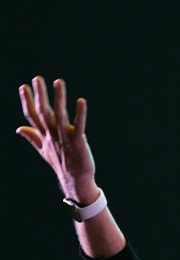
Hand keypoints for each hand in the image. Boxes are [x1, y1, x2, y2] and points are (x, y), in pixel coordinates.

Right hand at [16, 76, 96, 202]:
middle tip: (37, 78)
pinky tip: (81, 101)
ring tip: (58, 81)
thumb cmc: (61, 164)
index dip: (27, 101)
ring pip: (60, 115)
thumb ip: (32, 137)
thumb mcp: (43, 150)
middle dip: (40, 95)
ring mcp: (65, 139)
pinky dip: (80, 114)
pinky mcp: (78, 142)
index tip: (23, 86)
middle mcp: (52, 135)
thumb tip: (18, 128)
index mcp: (44, 136)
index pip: (32, 116)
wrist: (75, 181)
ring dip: (59, 98)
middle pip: (43, 113)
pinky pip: (79, 126)